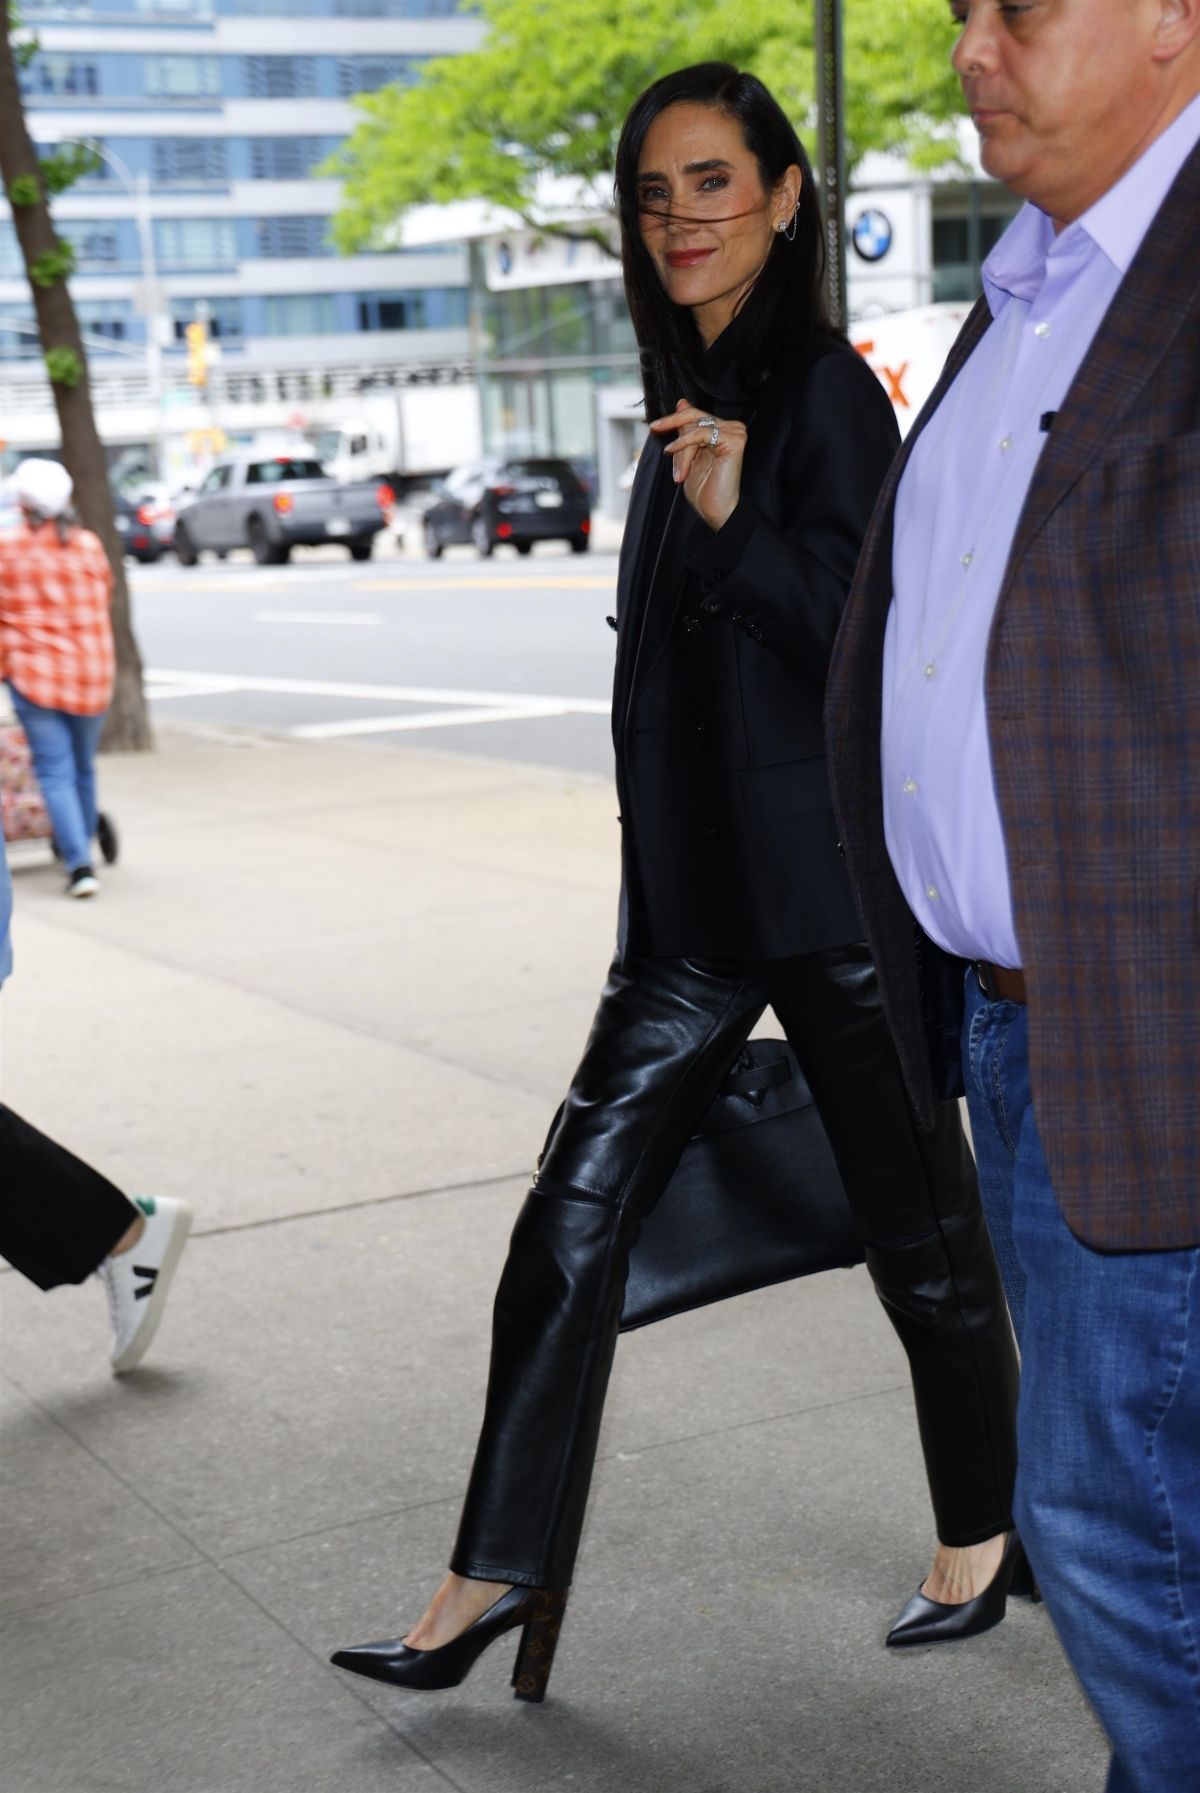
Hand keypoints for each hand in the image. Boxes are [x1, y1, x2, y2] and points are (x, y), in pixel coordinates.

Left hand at [648, 400, 745, 532]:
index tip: (654, 425)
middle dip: (672, 425)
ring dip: (681, 450)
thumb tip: (682, 403)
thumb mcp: (688, 454)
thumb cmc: (704, 489)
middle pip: (694, 416)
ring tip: (679, 473)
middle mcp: (731, 427)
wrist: (716, 510)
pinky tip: (674, 452)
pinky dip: (684, 444)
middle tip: (655, 428)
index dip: (674, 418)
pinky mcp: (735, 440)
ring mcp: (735, 432)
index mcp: (722, 429)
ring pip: (695, 428)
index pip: (695, 415)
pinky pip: (701, 433)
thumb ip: (686, 431)